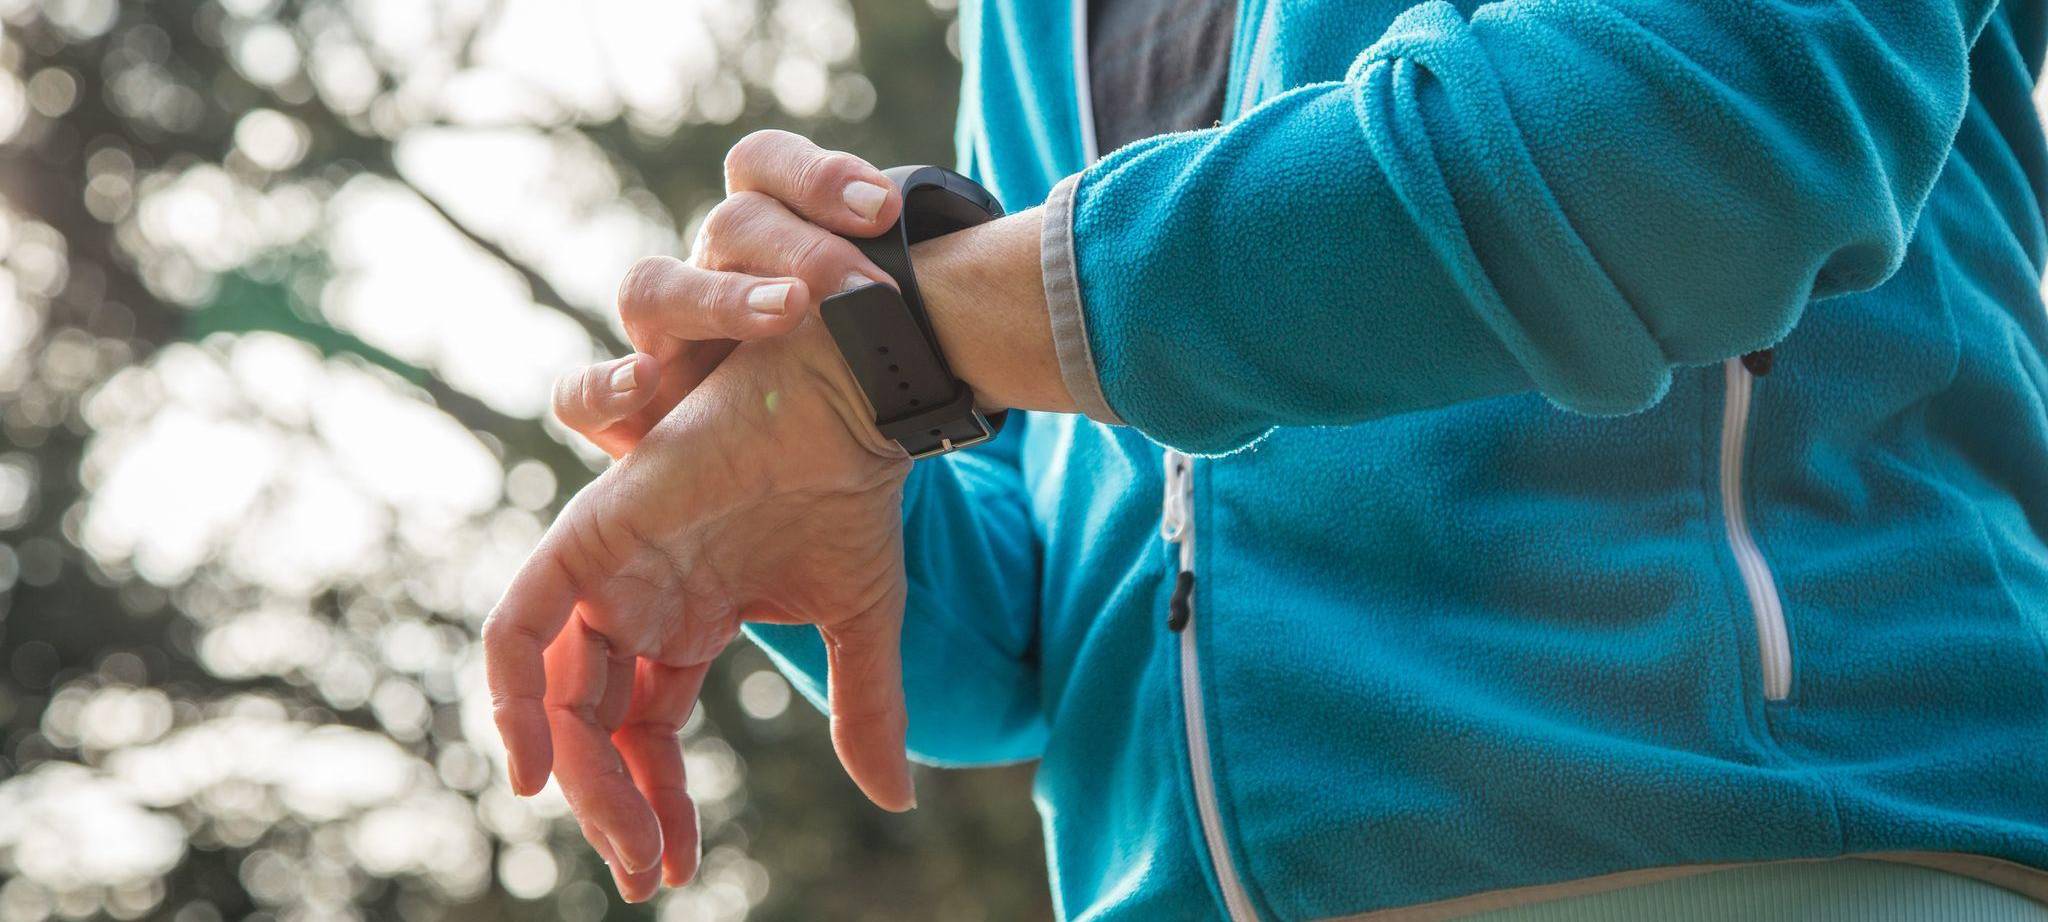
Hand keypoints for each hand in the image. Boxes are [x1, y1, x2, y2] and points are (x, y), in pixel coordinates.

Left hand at [488, 133, 923, 902]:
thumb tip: (897, 800)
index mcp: (688, 617)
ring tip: (621, 841)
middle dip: (618, 806)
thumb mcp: (862, 623)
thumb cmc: (855, 488)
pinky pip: (522, 622)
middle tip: (649, 874)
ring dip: (579, 773)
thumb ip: (867, 710)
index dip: (657, 803)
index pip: (648, 730)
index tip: (676, 868)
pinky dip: (512, 691)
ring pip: (559, 691)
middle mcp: (640, 597)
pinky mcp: (595, 530)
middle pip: (599, 724)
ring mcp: (614, 566)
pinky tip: (536, 769)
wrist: (860, 392)